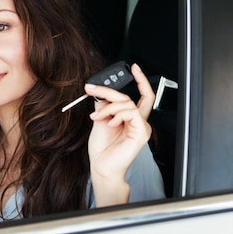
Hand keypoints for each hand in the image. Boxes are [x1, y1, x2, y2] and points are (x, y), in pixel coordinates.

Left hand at [85, 63, 154, 204]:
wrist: (101, 166)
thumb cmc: (102, 148)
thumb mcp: (100, 120)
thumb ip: (104, 105)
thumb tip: (101, 92)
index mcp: (130, 118)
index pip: (141, 96)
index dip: (141, 80)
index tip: (134, 67)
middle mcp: (138, 121)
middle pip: (131, 96)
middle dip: (110, 90)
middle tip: (92, 88)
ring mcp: (141, 127)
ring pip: (128, 103)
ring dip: (109, 107)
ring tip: (97, 117)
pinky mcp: (141, 133)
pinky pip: (131, 113)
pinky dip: (117, 115)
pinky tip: (110, 122)